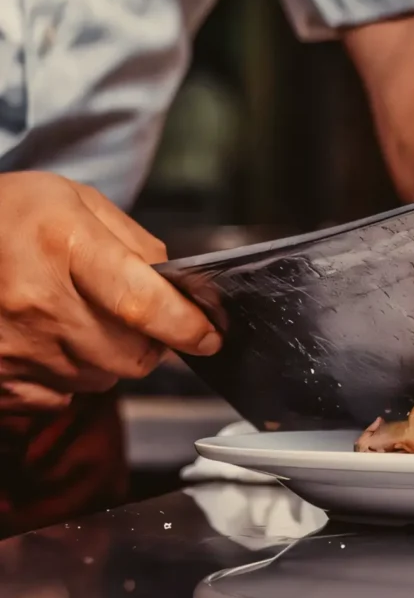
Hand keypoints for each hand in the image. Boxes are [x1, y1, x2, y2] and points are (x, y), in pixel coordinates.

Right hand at [0, 172, 220, 410]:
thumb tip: (177, 287)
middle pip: (132, 353)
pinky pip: (62, 396)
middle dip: (150, 341)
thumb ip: (135, 243)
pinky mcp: (0, 379)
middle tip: (133, 315)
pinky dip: (69, 375)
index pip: (143, 304)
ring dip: (108, 356)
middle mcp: (37, 303)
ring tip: (78, 318)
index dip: (186, 326)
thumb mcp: (74, 201)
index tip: (209, 336)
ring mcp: (15, 347)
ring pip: (103, 377)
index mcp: (60, 246)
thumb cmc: (5, 216)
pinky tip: (48, 340)